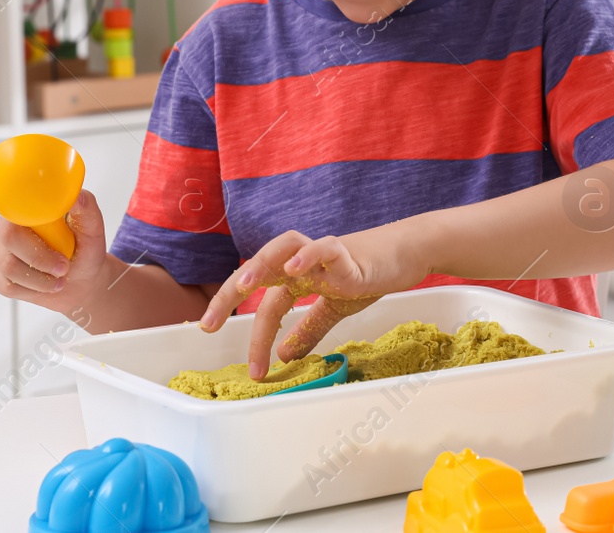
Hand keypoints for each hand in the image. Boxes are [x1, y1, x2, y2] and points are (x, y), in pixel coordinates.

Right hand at [0, 167, 106, 313]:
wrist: (82, 283)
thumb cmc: (85, 250)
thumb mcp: (93, 229)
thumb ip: (88, 209)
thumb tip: (77, 196)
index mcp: (28, 206)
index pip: (0, 189)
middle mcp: (8, 223)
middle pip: (7, 235)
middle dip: (38, 255)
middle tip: (63, 265)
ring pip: (9, 265)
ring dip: (40, 276)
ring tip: (60, 276)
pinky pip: (7, 284)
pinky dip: (33, 288)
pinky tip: (45, 284)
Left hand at [198, 227, 426, 379]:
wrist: (404, 253)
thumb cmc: (367, 275)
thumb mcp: (334, 309)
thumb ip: (308, 329)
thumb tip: (284, 355)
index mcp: (296, 279)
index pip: (266, 305)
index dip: (253, 336)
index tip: (246, 366)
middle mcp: (302, 262)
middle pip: (259, 269)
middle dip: (230, 293)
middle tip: (209, 324)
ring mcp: (323, 254)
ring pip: (283, 247)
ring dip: (261, 264)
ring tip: (243, 285)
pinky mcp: (348, 252)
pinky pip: (324, 248)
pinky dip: (307, 256)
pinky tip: (294, 269)